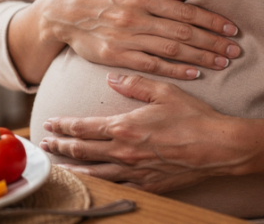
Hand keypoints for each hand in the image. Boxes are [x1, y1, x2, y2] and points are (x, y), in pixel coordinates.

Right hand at [35, 0, 240, 79]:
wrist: (63, 14)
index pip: (184, 11)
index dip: (210, 20)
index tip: (231, 28)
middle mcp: (136, 18)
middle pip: (183, 33)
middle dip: (213, 42)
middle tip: (235, 50)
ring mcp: (127, 39)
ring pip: (171, 50)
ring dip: (200, 57)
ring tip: (222, 62)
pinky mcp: (117, 56)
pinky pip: (151, 66)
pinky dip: (175, 70)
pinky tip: (194, 73)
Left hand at [40, 73, 249, 192]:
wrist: (219, 148)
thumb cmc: (194, 118)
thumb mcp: (163, 91)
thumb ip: (134, 84)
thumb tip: (112, 78)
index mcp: (124, 127)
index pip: (82, 127)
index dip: (62, 125)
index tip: (49, 122)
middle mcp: (124, 152)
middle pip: (82, 151)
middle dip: (60, 146)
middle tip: (45, 144)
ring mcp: (134, 172)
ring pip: (94, 172)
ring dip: (72, 168)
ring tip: (58, 165)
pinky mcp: (147, 185)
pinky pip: (116, 186)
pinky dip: (99, 183)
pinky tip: (92, 181)